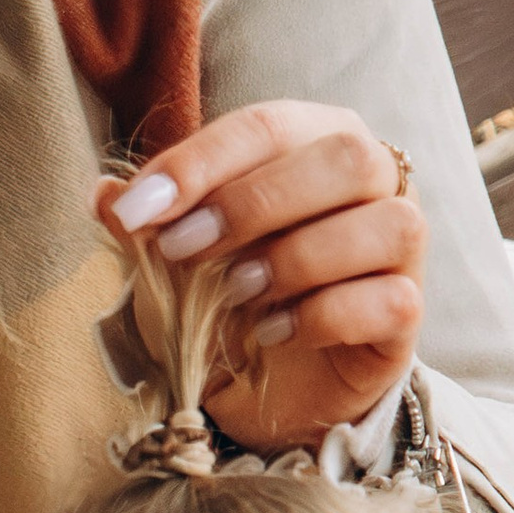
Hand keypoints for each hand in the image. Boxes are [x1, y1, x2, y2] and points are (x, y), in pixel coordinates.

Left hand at [101, 102, 425, 449]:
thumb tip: (104, 193)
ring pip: (386, 223)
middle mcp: (372, 180)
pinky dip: (324, 316)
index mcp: (310, 141)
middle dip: (254, 202)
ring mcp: (400, 248)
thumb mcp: (171, 261)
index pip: (266, 126)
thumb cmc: (221, 298)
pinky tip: (271, 333)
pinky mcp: (408, 313)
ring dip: (297, 258)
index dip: (199, 162)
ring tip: (235, 293)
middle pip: (345, 156)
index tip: (136, 210)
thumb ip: (146, 225)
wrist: (264, 386)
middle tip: (184, 250)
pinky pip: (392, 299)